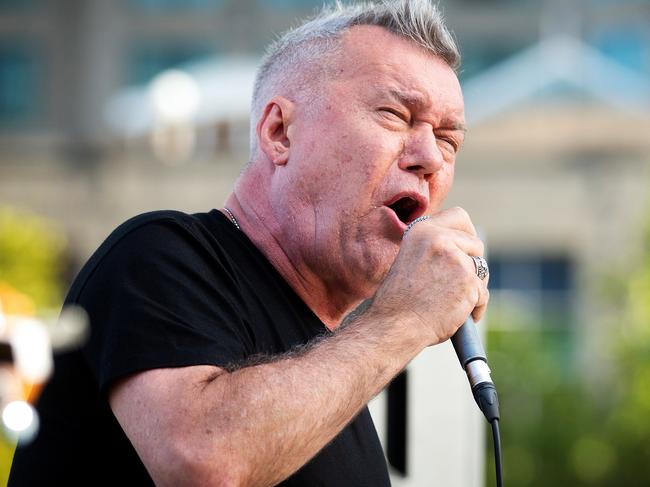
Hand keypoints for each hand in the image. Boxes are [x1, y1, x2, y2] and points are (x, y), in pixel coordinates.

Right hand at [369, 207, 488, 346]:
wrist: (394, 325)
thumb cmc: (398, 301)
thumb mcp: (410, 260)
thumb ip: (433, 249)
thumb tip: (461, 249)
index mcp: (421, 230)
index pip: (459, 216)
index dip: (466, 233)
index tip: (465, 249)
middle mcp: (439, 238)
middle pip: (475, 244)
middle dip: (472, 263)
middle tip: (459, 283)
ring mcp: (456, 259)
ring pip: (481, 269)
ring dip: (473, 287)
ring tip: (452, 303)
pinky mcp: (469, 281)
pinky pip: (483, 294)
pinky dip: (475, 308)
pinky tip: (458, 315)